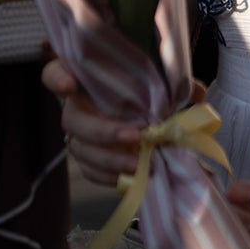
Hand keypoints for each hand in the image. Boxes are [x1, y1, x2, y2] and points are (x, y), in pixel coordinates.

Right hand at [42, 58, 207, 186]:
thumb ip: (178, 87)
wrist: (158, 132)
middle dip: (102, 130)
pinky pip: (90, 171)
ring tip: (140, 163)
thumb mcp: (168, 89)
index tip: (70, 84)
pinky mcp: (88, 161)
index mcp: (89, 81)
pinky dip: (111, 176)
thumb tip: (193, 92)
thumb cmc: (154, 101)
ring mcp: (80, 137)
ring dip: (110, 159)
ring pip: (81, 149)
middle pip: (71, 119)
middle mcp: (78, 108)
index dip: (57, 77)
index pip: (56, 72)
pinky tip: (133, 176)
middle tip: (134, 136)